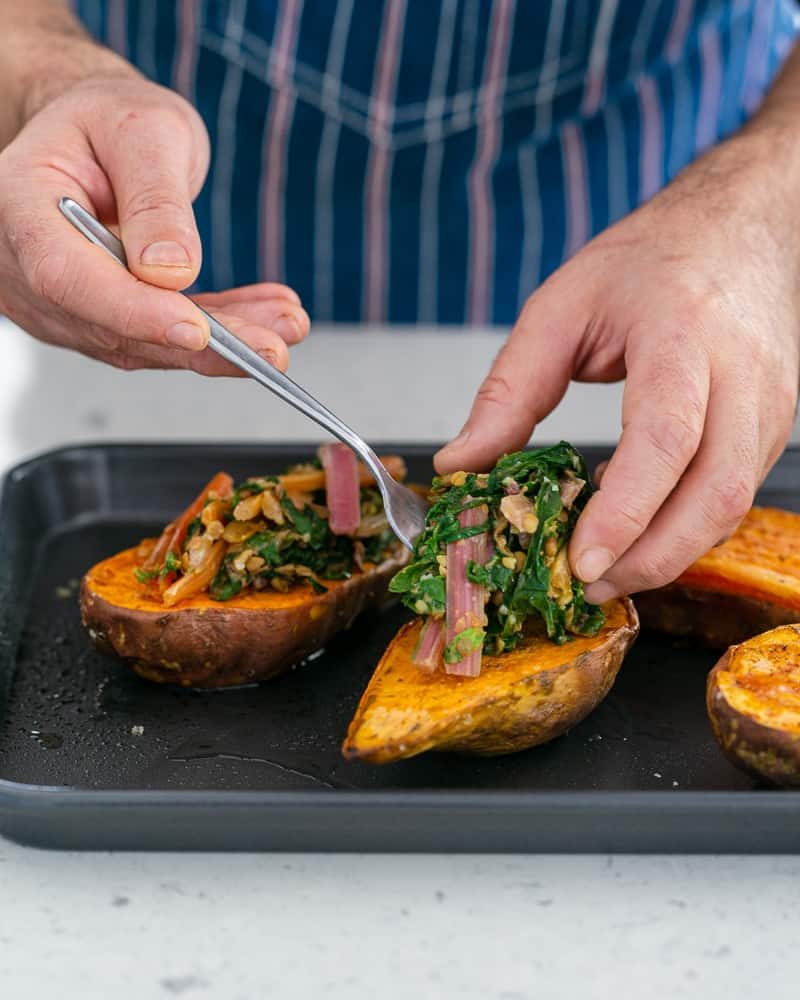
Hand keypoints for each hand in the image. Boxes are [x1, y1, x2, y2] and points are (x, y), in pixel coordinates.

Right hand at [0, 69, 308, 373]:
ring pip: (145, 344)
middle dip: (201, 344)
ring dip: (223, 343)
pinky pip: (161, 337)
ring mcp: (62, 303)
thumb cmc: (112, 121)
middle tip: (271, 346)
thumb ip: (156, 198)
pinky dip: (219, 333)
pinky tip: (266, 322)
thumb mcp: (145, 131)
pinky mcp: (102, 321)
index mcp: (21, 205)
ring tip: (285, 327)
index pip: (67, 277)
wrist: (103, 135)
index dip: (132, 311)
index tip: (195, 329)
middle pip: (113, 326)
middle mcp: (29, 265)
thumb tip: (170, 270)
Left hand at [435, 130, 799, 600]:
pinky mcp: (775, 427)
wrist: (742, 230)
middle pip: (714, 493)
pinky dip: (684, 527)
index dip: (625, 510)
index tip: (579, 561)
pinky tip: (637, 528)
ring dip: (667, 553)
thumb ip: (509, 391)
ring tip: (604, 567)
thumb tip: (461, 465)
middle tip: (586, 585)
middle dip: (649, 557)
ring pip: (731, 507)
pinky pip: (734, 496)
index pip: (665, 438)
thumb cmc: (650, 260)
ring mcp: (771, 406)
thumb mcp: (560, 307)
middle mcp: (742, 376)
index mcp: (682, 334)